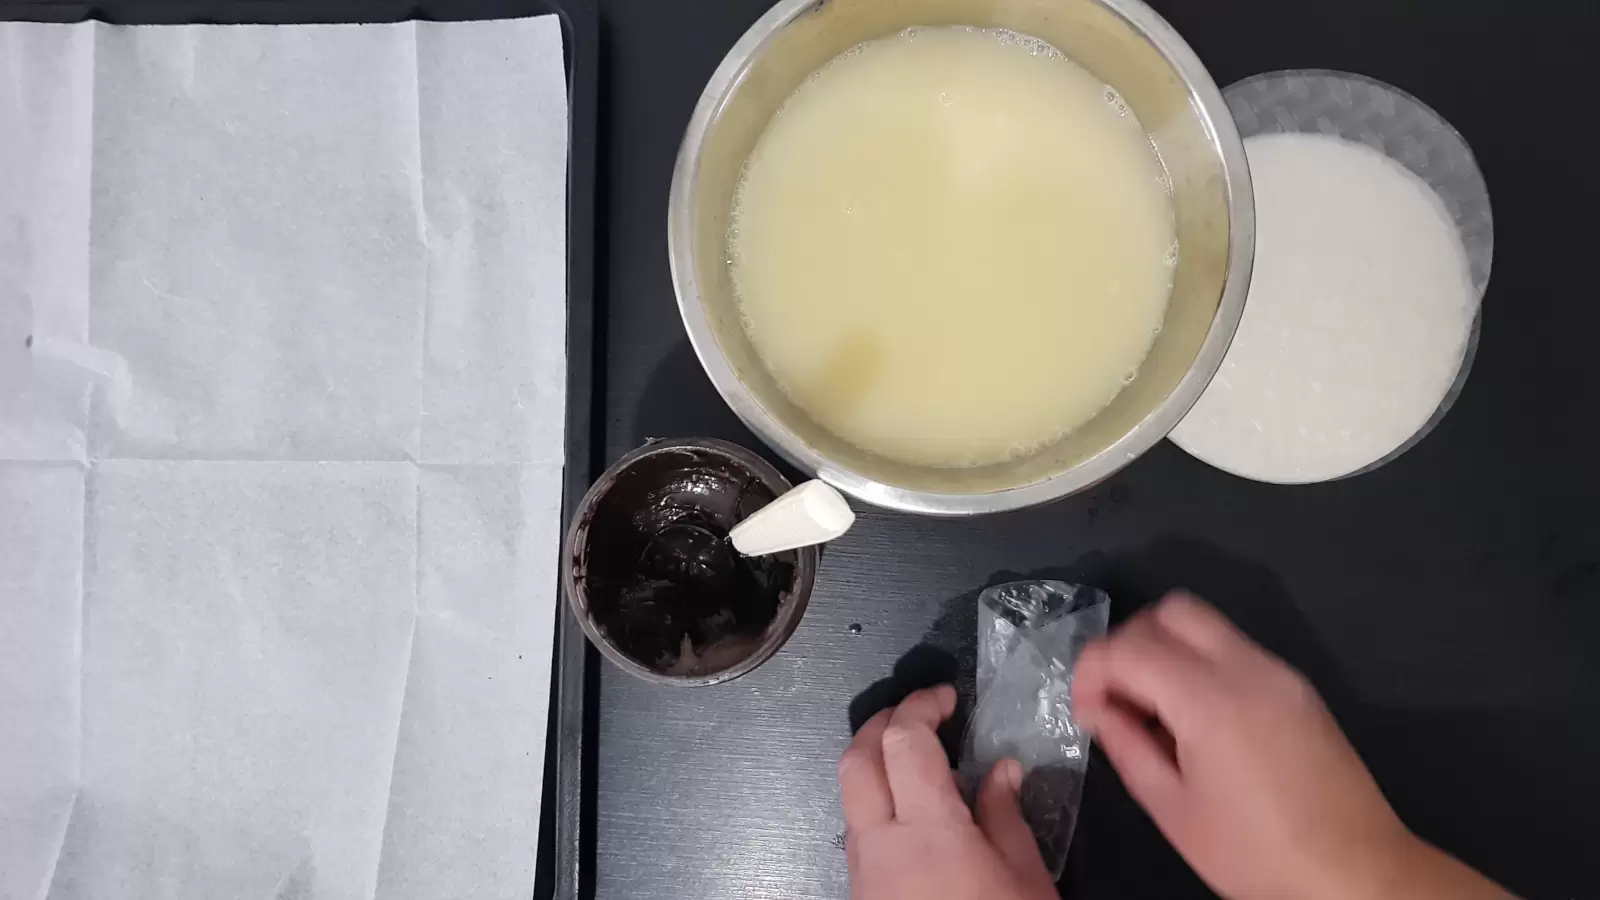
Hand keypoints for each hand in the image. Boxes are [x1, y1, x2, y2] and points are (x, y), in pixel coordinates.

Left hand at [838, 684, 1055, 899]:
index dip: (921, 706)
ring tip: (922, 767)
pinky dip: (878, 804)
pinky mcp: (859, 890)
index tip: (944, 697)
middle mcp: (883, 844)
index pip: (904, 741)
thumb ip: (1006, 817)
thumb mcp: (1025, 878)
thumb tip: (1002, 772)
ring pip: (851, 794)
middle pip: (858, 758)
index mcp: (930, 831)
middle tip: (920, 714)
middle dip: (884, 722)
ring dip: (876, 764)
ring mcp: (863, 869)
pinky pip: (858, 830)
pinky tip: (914, 815)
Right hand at [1073, 591, 1515, 899]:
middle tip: (1117, 697)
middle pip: (1171, 611)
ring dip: (1167, 651)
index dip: (1091, 671)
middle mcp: (1247, 667)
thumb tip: (1099, 710)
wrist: (1357, 874)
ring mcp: (1280, 673)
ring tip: (1156, 712)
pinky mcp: (1298, 688)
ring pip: (1206, 624)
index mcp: (1209, 699)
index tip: (1086, 712)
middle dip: (1130, 643)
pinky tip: (1196, 722)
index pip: (1128, 647)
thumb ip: (1127, 746)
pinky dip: (1200, 665)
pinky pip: (1235, 650)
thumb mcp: (1173, 810)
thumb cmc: (1256, 854)